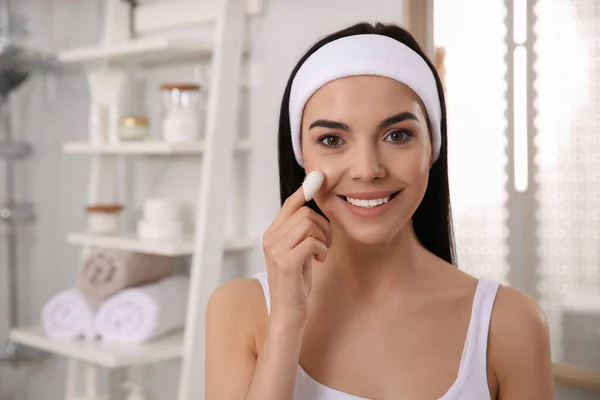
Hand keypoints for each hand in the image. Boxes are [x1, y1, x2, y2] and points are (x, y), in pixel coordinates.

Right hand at [262, 180, 330, 327]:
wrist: (288, 312)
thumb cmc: (295, 282)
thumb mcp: (296, 252)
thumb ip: (300, 233)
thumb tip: (312, 210)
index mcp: (272, 234)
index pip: (289, 205)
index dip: (304, 191)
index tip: (317, 179)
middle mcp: (270, 239)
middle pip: (304, 213)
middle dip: (323, 226)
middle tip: (325, 243)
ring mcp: (277, 250)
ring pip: (309, 224)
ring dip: (323, 237)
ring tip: (321, 252)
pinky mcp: (287, 262)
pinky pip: (312, 241)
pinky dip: (322, 248)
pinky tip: (320, 260)